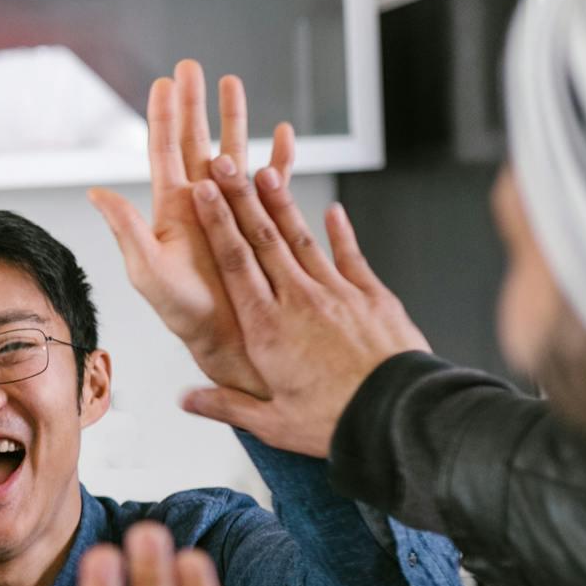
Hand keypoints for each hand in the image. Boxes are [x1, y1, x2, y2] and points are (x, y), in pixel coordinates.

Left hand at [88, 61, 291, 397]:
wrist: (224, 336)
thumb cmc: (182, 311)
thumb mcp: (147, 269)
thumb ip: (125, 228)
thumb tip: (96, 192)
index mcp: (171, 208)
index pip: (164, 150)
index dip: (163, 116)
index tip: (163, 81)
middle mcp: (200, 202)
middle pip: (196, 139)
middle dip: (194, 103)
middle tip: (193, 66)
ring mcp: (231, 209)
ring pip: (233, 150)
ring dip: (234, 117)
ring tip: (234, 82)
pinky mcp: (260, 221)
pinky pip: (272, 182)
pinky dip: (278, 156)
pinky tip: (282, 133)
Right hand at [182, 162, 430, 456]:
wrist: (399, 415)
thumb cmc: (336, 421)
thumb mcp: (272, 422)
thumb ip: (226, 405)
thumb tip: (186, 400)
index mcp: (266, 329)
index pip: (234, 264)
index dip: (216, 224)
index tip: (201, 192)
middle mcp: (298, 301)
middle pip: (263, 239)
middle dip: (240, 197)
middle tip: (225, 163)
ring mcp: (337, 293)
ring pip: (302, 239)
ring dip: (281, 205)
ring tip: (266, 172)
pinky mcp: (371, 296)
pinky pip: (350, 256)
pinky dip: (340, 232)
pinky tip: (333, 212)